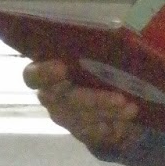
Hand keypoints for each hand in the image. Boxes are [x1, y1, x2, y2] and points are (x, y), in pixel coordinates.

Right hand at [22, 59, 140, 152]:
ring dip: (108, 112)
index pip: (33, 76)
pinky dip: (112, 125)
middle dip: (93, 100)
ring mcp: (64, 116)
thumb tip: (117, 33)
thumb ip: (95, 50)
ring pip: (82, 118)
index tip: (62, 68)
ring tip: (131, 108)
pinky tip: (126, 119)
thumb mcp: (95, 56)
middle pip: (64, 100)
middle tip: (119, 98)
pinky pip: (93, 132)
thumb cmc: (96, 67)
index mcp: (46, 72)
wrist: (104, 99)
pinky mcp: (80, 131)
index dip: (45, 73)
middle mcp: (50, 96)